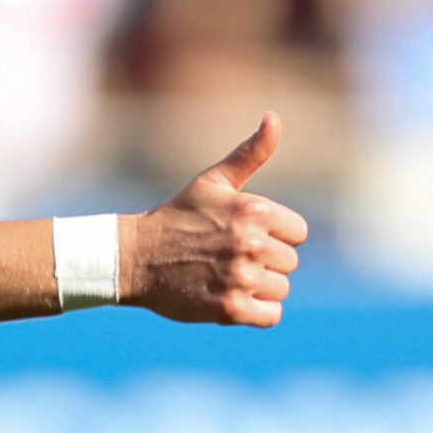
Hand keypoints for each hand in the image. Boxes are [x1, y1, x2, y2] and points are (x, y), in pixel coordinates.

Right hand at [122, 112, 305, 326]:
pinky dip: (256, 311)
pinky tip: (232, 297)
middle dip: (265, 261)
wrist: (135, 258)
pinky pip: (271, 316)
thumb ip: (251, 152)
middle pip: (289, 263)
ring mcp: (240, 278)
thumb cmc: (178, 216)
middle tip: (229, 256)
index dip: (275, 234)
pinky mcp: (230, 309)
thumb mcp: (213, 180)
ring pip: (280, 289)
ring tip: (227, 275)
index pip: (298, 233)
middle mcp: (250, 244)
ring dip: (259, 286)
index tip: (245, 235)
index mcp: (253, 211)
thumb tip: (274, 116)